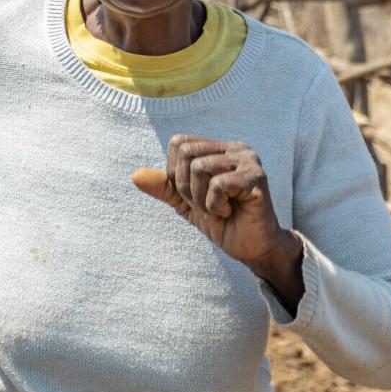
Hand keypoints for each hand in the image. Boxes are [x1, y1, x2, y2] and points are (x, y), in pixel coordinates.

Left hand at [132, 135, 299, 284]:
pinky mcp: (256, 177)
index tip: (194, 195)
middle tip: (207, 205)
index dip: (175, 174)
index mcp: (219, 148)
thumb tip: (134, 176)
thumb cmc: (223, 222)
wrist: (252, 248)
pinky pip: (218, 185)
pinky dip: (216, 206)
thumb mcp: (186, 204)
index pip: (178, 143)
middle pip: (186, 154)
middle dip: (187, 188)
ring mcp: (248, 159)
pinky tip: (231, 212)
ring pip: (200, 168)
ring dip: (202, 200)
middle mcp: (235, 148)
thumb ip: (164, 187)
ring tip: (221, 209)